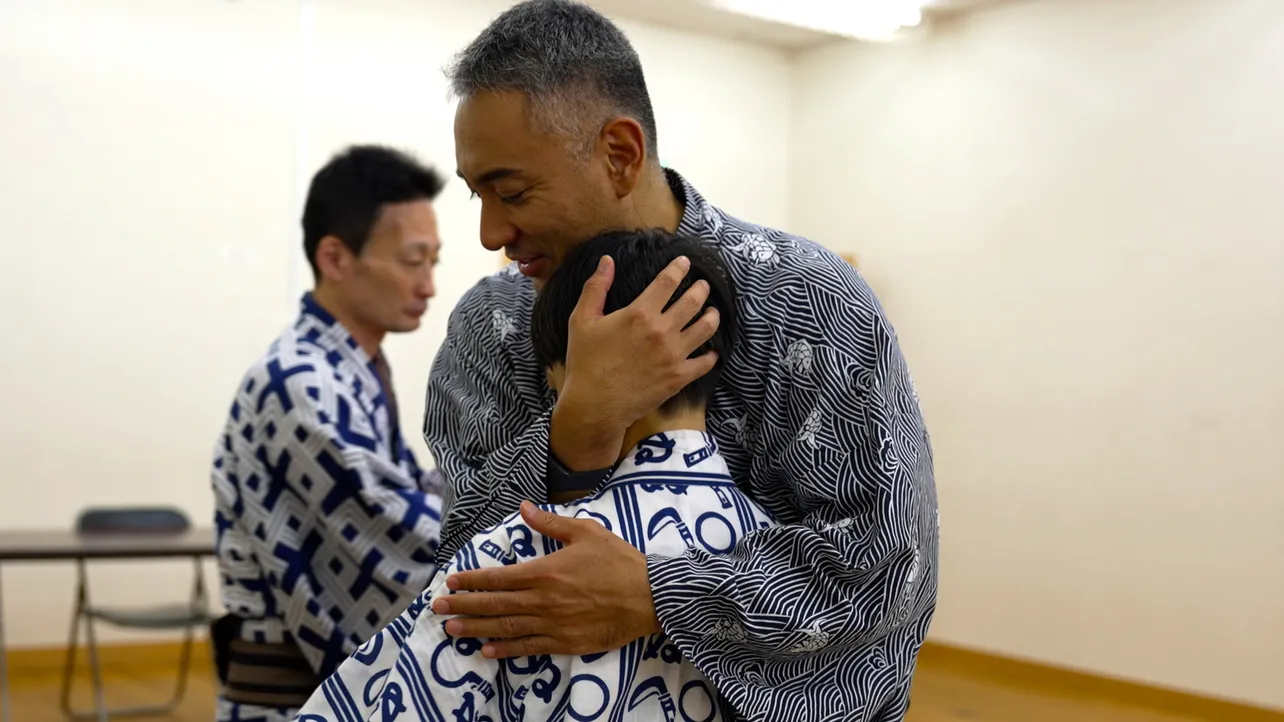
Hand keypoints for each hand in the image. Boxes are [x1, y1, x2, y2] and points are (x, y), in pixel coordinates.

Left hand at [431, 502, 662, 657]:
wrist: (650, 597)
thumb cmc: (619, 562)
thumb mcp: (586, 532)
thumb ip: (551, 523)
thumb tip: (524, 508)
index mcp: (545, 571)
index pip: (498, 577)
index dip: (471, 580)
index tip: (451, 582)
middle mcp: (543, 600)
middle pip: (494, 604)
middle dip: (463, 606)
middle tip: (437, 609)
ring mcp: (553, 625)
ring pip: (505, 628)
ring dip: (476, 629)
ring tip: (452, 631)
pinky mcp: (565, 643)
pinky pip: (529, 648)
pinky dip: (506, 649)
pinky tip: (487, 650)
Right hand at [550, 254, 719, 470]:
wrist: (595, 405)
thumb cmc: (586, 362)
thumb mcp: (582, 320)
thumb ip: (596, 288)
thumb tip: (607, 261)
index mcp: (639, 313)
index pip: (667, 281)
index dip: (679, 268)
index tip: (685, 262)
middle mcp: (662, 331)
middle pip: (693, 301)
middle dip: (701, 289)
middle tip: (703, 285)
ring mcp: (674, 355)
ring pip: (706, 328)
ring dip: (712, 316)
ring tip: (712, 312)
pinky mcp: (679, 377)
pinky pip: (705, 362)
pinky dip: (712, 354)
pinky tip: (711, 350)